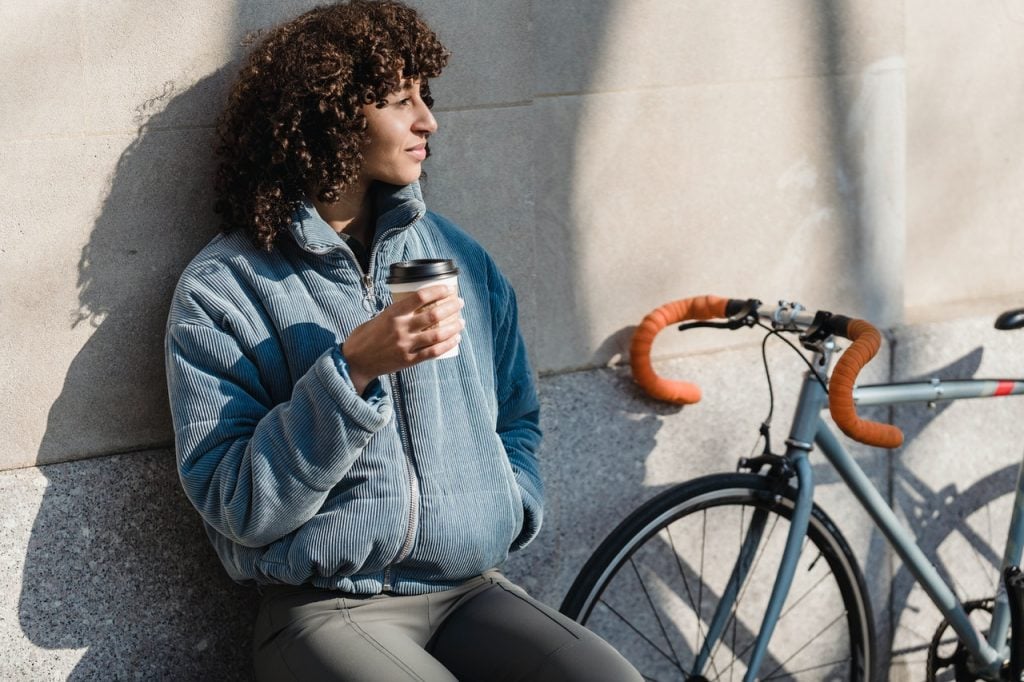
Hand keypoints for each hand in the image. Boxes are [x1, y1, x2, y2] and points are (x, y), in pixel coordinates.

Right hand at [342, 285, 464, 393]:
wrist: (355, 362)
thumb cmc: (365, 337)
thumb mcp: (378, 318)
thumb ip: (396, 313)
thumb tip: (416, 306)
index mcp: (392, 314)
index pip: (420, 297)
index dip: (437, 291)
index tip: (447, 289)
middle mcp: (400, 329)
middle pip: (433, 315)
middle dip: (451, 307)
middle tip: (459, 303)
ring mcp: (405, 346)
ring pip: (437, 334)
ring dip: (453, 326)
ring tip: (461, 321)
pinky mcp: (408, 361)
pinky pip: (433, 352)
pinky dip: (447, 345)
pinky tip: (456, 339)